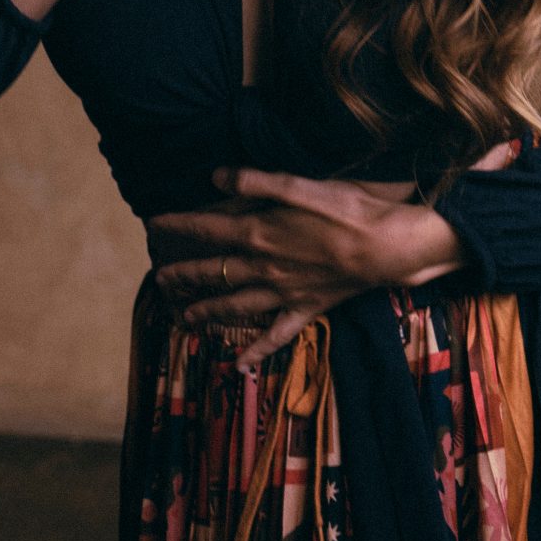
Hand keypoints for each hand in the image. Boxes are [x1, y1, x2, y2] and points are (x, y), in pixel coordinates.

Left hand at [147, 141, 516, 367]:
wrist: (386, 246)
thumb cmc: (346, 208)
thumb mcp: (299, 183)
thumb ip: (255, 180)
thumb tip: (215, 176)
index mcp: (259, 232)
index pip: (207, 228)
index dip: (178, 225)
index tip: (154, 224)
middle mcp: (265, 266)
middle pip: (214, 272)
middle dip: (183, 274)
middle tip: (159, 279)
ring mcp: (284, 292)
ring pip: (236, 306)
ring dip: (208, 312)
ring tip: (183, 320)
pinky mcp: (307, 308)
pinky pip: (277, 333)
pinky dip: (258, 349)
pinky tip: (239, 365)